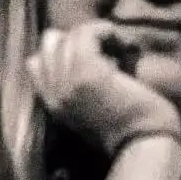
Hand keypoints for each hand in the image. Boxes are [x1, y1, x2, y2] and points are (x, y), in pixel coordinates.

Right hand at [27, 23, 180, 157]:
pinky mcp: (88, 72)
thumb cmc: (129, 131)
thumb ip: (78, 88)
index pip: (36, 62)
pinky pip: (88, 32)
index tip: (94, 58)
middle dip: (76, 39)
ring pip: (69, 35)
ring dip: (97, 34)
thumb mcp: (93, 110)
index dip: (64, 52)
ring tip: (119, 49)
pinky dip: (108, 31)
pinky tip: (125, 46)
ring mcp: (67, 81)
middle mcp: (52, 92)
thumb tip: (88, 55)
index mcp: (51, 104)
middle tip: (106, 50)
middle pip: (49, 43)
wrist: (144, 148)